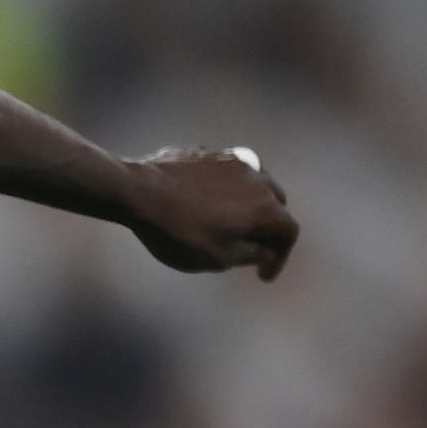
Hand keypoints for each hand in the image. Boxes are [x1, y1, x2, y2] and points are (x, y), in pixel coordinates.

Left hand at [122, 145, 296, 280]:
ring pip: (254, 183)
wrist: (138, 192)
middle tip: (254, 246)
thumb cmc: (179, 232)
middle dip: (270, 227)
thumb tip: (265, 252)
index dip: (280, 256)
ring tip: (234, 220)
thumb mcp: (217, 258)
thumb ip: (249, 255)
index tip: (263, 274)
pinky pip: (227, 173)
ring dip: (251, 203)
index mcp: (265, 206)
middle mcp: (257, 178)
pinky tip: (207, 200)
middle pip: (276, 203)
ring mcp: (232, 159)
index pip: (288, 231)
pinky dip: (226, 189)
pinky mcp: (208, 152)